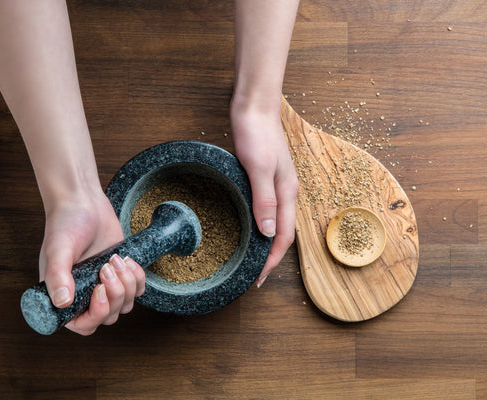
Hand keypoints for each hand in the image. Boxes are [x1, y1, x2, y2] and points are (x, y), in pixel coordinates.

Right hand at [39, 191, 145, 334]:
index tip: (99, 289)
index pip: (83, 325)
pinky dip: (137, 278)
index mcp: (63, 296)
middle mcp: (83, 295)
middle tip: (107, 266)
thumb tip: (62, 302)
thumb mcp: (58, 249)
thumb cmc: (64, 224)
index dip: (96, 314)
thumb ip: (57, 276)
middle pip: (108, 316)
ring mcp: (104, 286)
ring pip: (125, 305)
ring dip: (127, 285)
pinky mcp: (121, 275)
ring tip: (115, 259)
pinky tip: (127, 259)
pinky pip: (137, 291)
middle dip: (115, 294)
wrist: (83, 202)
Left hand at [230, 98, 298, 286]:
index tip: (259, 278)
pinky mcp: (265, 177)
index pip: (283, 236)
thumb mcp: (258, 168)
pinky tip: (249, 227)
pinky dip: (260, 224)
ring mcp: (277, 184)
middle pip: (282, 232)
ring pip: (275, 222)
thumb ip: (265, 200)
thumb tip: (267, 234)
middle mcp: (286, 192)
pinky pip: (267, 209)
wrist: (254, 106)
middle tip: (254, 275)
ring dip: (266, 242)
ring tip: (251, 258)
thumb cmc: (256, 133)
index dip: (272, 260)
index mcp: (287, 193)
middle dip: (270, 256)